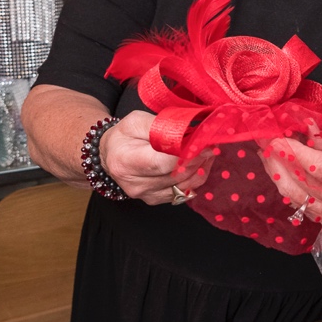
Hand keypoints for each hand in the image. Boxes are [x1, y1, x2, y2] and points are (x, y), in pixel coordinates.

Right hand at [98, 111, 213, 205]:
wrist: (111, 155)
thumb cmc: (124, 136)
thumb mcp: (136, 121)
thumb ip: (161, 127)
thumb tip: (188, 132)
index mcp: (125, 162)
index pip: (162, 163)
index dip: (186, 154)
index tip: (202, 142)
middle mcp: (135, 184)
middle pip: (176, 175)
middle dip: (197, 158)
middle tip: (209, 143)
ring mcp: (146, 195)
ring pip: (184, 185)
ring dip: (201, 167)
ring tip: (207, 151)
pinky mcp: (156, 200)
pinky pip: (184, 192)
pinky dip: (195, 177)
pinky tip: (199, 163)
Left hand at [260, 131, 321, 232]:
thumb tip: (305, 129)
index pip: (319, 168)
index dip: (295, 153)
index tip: (277, 138)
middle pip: (300, 182)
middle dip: (278, 160)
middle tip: (263, 140)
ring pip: (293, 194)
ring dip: (275, 172)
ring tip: (265, 153)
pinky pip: (296, 201)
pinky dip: (283, 184)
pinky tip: (276, 170)